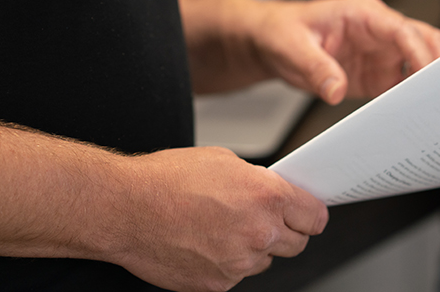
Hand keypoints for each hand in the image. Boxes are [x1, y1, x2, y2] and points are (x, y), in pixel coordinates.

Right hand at [112, 146, 327, 291]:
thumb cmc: (165, 179)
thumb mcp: (222, 160)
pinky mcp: (218, 285)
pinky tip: (203, 242)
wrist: (124, 208)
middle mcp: (258, 232)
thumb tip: (273, 192)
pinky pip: (236, 275)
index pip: (315, 217)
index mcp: (265, 196)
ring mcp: (238, 263)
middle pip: (297, 243)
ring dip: (253, 247)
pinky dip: (226, 262)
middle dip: (285, 230)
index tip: (305, 213)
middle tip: (260, 217)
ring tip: (220, 226)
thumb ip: (257, 180)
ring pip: (265, 261)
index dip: (310, 213)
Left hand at [241, 0, 439, 104]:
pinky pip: (404, 87)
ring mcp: (381, 54)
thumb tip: (334, 90)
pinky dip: (412, 102)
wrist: (271, 41)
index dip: (420, 51)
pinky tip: (413, 120)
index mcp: (363, 14)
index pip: (402, 29)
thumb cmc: (282, 32)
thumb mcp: (292, 48)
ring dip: (429, 86)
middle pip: (425, 42)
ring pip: (421, 65)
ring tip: (434, 114)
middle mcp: (379, 32)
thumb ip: (315, 67)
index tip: (429, 75)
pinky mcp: (377, 75)